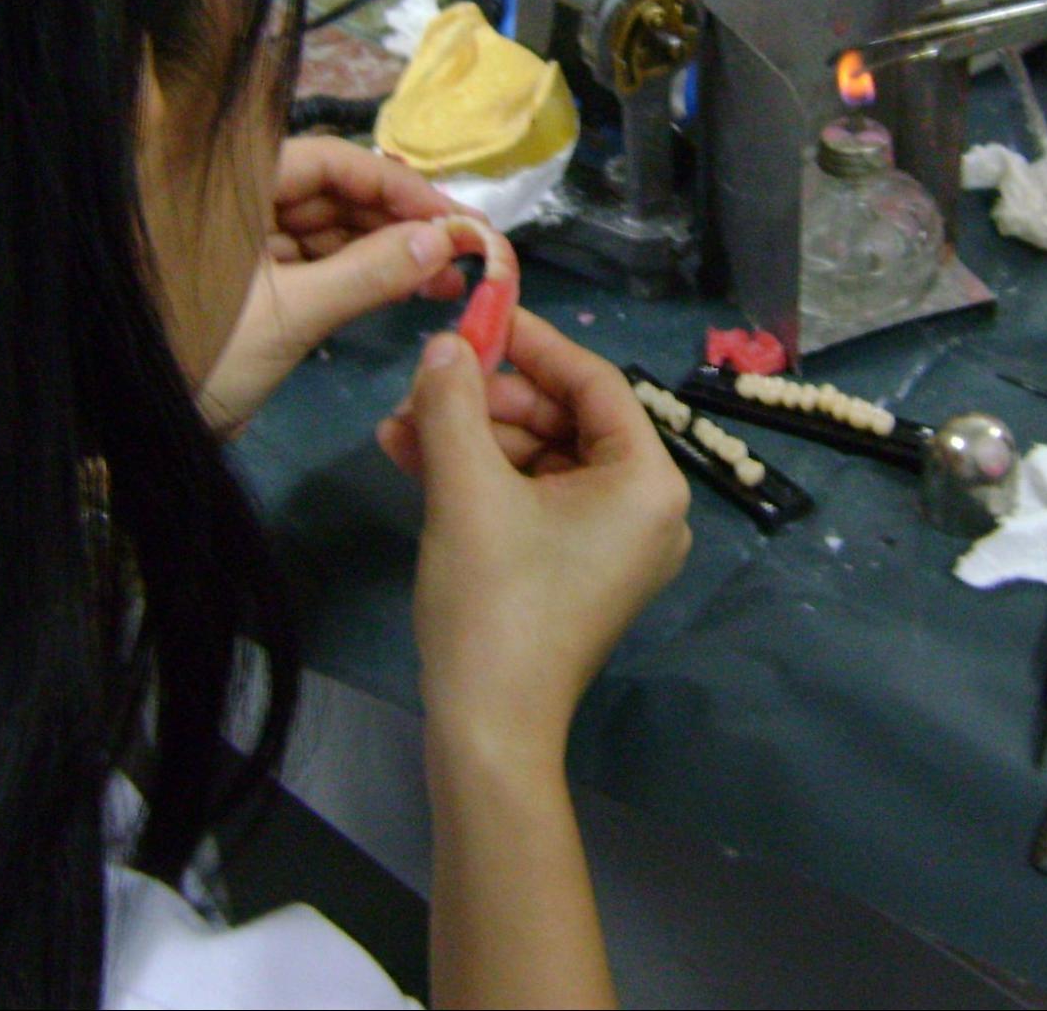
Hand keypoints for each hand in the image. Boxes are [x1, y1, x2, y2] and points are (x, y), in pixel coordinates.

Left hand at [199, 136, 470, 430]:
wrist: (141, 426)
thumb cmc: (202, 355)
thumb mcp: (293, 314)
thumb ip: (369, 272)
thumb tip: (442, 240)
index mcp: (234, 187)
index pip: (329, 160)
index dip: (395, 185)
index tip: (452, 216)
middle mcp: (240, 203)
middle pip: (334, 193)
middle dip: (399, 220)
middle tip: (463, 250)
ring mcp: (246, 244)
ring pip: (331, 231)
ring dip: (389, 251)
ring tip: (448, 279)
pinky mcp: (255, 283)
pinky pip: (318, 264)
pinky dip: (362, 276)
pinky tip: (409, 290)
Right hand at [377, 309, 691, 767]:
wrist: (488, 728)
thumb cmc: (494, 602)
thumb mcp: (466, 489)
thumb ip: (456, 403)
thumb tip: (445, 343)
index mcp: (649, 481)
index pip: (594, 382)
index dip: (531, 344)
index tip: (477, 316)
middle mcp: (648, 507)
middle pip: (564, 419)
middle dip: (487, 399)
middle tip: (423, 386)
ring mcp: (614, 542)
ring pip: (540, 457)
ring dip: (471, 437)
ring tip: (397, 428)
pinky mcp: (579, 568)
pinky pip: (533, 497)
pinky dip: (480, 477)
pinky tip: (414, 457)